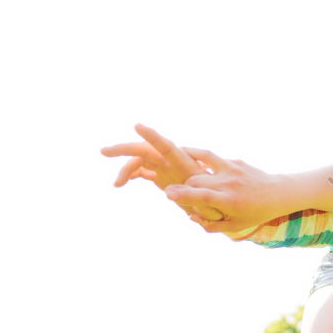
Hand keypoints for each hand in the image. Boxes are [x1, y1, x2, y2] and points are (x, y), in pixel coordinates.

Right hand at [101, 124, 224, 220]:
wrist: (229, 207)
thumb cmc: (223, 205)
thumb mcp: (211, 205)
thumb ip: (195, 197)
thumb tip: (170, 191)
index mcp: (187, 165)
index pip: (168, 147)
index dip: (153, 136)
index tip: (137, 125)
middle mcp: (176, 162)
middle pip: (147, 151)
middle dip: (125, 149)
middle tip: (103, 151)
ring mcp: (170, 168)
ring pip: (142, 161)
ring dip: (127, 168)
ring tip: (117, 184)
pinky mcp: (166, 177)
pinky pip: (145, 170)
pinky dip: (133, 174)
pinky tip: (121, 183)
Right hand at [164, 148, 286, 232]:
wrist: (280, 193)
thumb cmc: (256, 213)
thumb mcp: (236, 226)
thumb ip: (211, 225)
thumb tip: (190, 216)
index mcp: (230, 202)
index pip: (203, 197)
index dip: (184, 195)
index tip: (167, 193)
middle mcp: (230, 184)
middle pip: (196, 181)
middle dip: (182, 186)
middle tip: (173, 189)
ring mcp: (232, 170)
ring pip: (201, 162)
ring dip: (184, 163)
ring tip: (169, 161)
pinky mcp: (234, 161)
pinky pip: (210, 156)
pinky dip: (195, 155)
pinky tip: (183, 153)